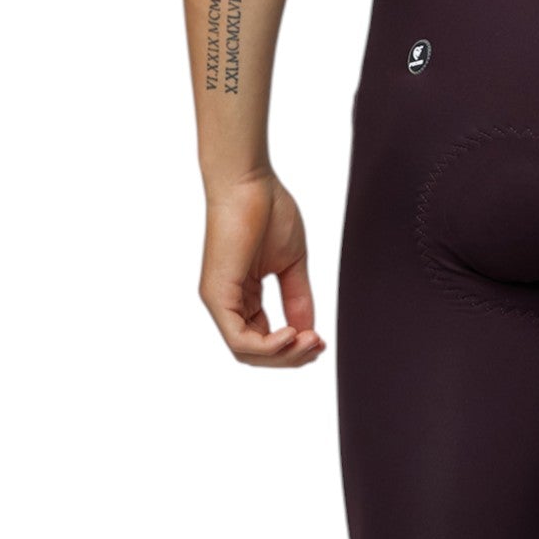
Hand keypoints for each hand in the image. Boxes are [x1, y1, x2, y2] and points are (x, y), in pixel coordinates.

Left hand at [201, 173, 323, 366]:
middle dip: (292, 357)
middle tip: (319, 344)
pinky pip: (239, 339)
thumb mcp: (291, 264)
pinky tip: (291, 334)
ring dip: (283, 355)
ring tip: (310, 340)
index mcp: (243, 295)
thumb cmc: (268, 210)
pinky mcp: (217, 295)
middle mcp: (227, 302)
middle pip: (256, 353)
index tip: (321, 340)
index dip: (294, 348)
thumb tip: (308, 332)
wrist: (249, 181)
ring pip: (247, 352)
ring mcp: (219, 300)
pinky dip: (268, 346)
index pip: (265, 339)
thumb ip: (298, 298)